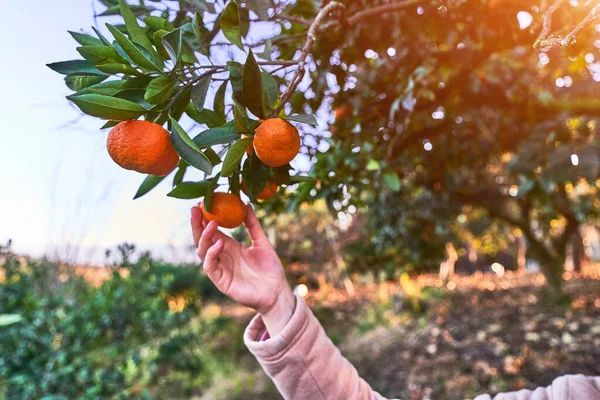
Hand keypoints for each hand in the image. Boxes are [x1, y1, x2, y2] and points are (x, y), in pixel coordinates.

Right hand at [191, 204, 294, 335]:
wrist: (277, 291)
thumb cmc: (270, 268)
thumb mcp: (262, 242)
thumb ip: (253, 225)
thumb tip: (247, 204)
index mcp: (228, 246)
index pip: (211, 230)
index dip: (205, 217)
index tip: (203, 202)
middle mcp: (221, 256)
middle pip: (202, 238)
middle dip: (197, 224)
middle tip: (196, 208)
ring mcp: (220, 268)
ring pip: (203, 251)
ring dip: (204, 237)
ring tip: (211, 223)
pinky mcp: (221, 281)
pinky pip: (211, 266)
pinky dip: (212, 254)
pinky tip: (219, 244)